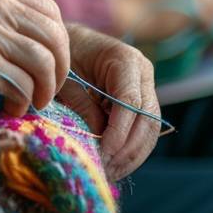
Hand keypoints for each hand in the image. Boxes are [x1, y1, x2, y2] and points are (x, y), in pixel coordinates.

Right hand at [0, 0, 69, 125]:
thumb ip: (7, 17)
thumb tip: (56, 36)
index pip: (50, 10)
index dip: (59, 45)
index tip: (50, 69)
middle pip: (54, 35)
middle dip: (59, 70)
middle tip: (47, 91)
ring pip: (44, 61)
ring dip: (44, 90)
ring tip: (31, 101)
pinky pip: (24, 84)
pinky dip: (23, 102)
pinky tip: (9, 107)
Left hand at [56, 24, 160, 180]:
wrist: (65, 40)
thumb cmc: (61, 54)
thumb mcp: (65, 78)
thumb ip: (81, 105)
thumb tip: (98, 137)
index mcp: (125, 60)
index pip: (131, 103)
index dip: (120, 132)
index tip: (104, 154)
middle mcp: (142, 73)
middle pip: (148, 120)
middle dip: (129, 149)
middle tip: (107, 169)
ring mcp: (144, 87)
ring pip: (150, 129)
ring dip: (132, 154)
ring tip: (110, 172)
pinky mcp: (139, 100)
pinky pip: (142, 129)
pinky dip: (130, 148)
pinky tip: (114, 164)